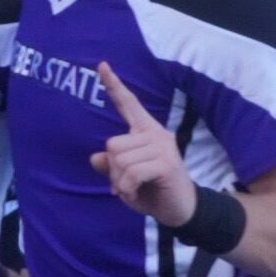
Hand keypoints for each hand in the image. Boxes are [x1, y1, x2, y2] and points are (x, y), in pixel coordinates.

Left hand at [89, 65, 198, 229]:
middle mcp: (155, 134)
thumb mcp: (124, 178)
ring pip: (119, 161)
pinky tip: (137, 193)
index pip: (128, 104)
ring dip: (120, 182)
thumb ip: (111, 165)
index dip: (114, 85)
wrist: (179, 210)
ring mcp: (163, 147)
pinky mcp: (166, 163)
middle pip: (112, 144)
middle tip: (127, 183)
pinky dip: (127, 189)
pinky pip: (130, 174)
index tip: (102, 65)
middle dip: (113, 170)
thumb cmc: (151, 190)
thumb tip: (96, 157)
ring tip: (135, 188)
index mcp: (145, 132)